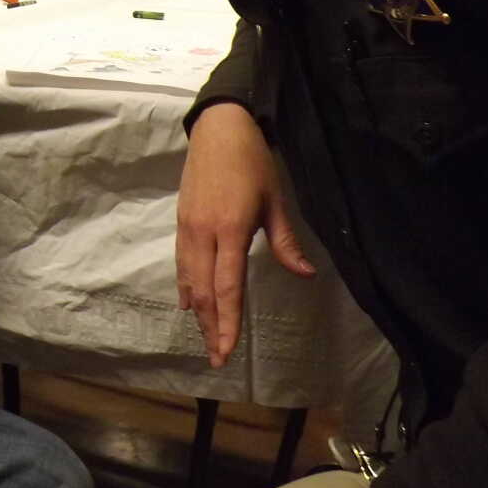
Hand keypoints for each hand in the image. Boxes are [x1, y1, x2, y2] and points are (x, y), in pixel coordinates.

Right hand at [175, 101, 314, 367]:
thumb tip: (306, 275)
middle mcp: (203, 233)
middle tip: (217, 359)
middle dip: (211, 327)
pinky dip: (186, 287)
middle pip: (204, 291)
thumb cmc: (252, 162)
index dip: (228, 323)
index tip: (228, 352)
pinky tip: (189, 304)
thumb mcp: (275, 200)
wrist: (219, 128)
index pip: (227, 287)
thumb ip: (286, 241)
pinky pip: (181, 263)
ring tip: (206, 338)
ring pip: (189, 280)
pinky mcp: (181, 221)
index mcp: (229, 229)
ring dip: (198, 312)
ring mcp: (188, 227)